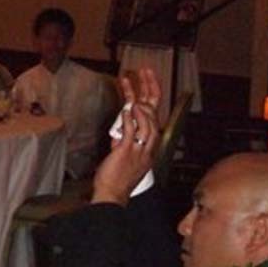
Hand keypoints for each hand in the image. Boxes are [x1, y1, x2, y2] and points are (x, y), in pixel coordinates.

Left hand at [92, 69, 160, 205]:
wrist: (112, 196)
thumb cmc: (116, 180)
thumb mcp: (123, 155)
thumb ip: (123, 140)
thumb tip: (120, 128)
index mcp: (149, 147)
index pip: (155, 116)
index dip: (152, 97)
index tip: (148, 80)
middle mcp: (148, 147)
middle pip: (155, 113)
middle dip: (150, 89)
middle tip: (145, 70)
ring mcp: (139, 149)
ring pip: (147, 121)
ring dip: (139, 103)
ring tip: (131, 88)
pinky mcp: (126, 151)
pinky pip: (131, 131)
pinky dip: (129, 118)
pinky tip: (126, 107)